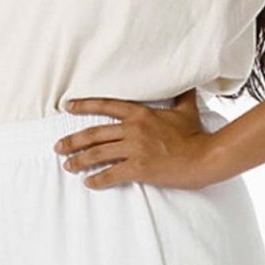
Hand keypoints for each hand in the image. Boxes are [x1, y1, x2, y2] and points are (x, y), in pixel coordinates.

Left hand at [54, 89, 219, 190]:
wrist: (205, 157)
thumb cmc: (196, 135)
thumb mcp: (187, 110)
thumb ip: (182, 96)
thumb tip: (190, 81)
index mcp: (141, 114)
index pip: (106, 106)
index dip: (84, 106)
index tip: (67, 106)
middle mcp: (133, 129)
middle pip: (95, 133)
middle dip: (73, 141)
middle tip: (58, 147)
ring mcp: (135, 149)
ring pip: (98, 154)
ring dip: (79, 160)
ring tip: (68, 166)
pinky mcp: (139, 168)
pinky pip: (111, 174)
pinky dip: (97, 180)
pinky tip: (89, 183)